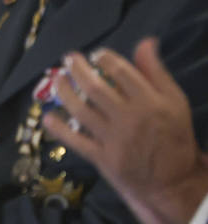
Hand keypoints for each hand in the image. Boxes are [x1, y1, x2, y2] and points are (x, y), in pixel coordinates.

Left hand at [42, 38, 207, 223]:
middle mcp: (130, 118)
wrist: (173, 182)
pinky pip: (74, 140)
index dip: (105, 58)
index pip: (122, 72)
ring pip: (81, 110)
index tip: (95, 53)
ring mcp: (113, 138)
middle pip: (96, 88)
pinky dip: (58, 129)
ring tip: (56, 79)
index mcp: (151, 102)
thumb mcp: (175, 102)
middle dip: (78, 70)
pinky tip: (47, 117)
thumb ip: (157, 72)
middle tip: (68, 58)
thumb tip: (145, 41)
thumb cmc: (174, 138)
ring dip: (64, 92)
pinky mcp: (101, 157)